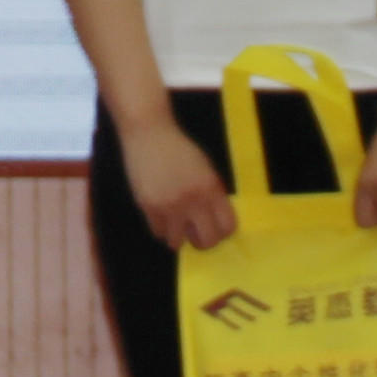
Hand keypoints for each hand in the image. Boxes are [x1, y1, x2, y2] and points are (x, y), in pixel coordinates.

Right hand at [120, 112, 236, 251]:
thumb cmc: (179, 149)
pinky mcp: (149, 206)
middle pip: (207, 241)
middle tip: (195, 235)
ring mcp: (170, 205)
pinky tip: (160, 214)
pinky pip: (158, 232)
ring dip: (177, 235)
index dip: (223, 232)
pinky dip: (160, 227)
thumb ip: (212, 192)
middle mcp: (194, 200)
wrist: (149, 134)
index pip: (227, 226)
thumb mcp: (205, 168)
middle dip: (202, 242)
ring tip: (174, 223)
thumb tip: (214, 219)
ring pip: (177, 242)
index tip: (215, 229)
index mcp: (212, 188)